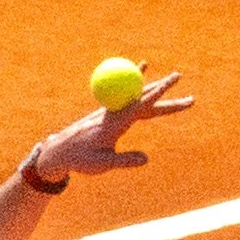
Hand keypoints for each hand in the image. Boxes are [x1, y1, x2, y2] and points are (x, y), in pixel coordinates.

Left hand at [36, 68, 193, 178]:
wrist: (60, 151)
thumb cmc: (79, 160)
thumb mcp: (102, 164)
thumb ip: (124, 160)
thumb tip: (147, 159)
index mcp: (113, 122)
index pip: (139, 104)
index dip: (155, 92)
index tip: (170, 82)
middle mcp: (113, 112)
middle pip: (141, 96)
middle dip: (162, 87)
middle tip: (180, 74)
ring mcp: (110, 111)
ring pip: (136, 97)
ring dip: (155, 88)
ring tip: (173, 78)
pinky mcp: (108, 114)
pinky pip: (128, 100)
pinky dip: (140, 90)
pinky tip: (144, 75)